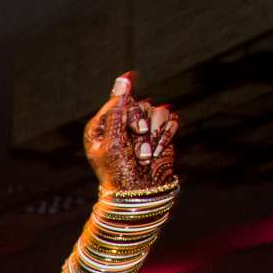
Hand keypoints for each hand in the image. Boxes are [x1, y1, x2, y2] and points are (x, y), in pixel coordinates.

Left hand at [83, 73, 178, 190]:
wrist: (139, 194)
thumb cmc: (119, 172)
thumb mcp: (114, 141)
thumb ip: (118, 109)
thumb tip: (124, 79)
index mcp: (102, 124)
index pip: (120, 101)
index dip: (129, 115)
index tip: (131, 133)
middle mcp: (122, 122)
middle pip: (140, 105)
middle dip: (141, 129)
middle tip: (138, 152)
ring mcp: (141, 127)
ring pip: (157, 111)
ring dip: (153, 137)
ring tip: (145, 157)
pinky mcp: (159, 133)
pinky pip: (170, 119)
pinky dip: (166, 136)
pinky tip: (158, 152)